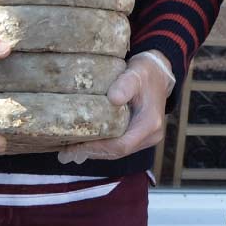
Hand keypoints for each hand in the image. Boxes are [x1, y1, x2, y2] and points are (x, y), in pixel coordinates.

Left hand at [57, 54, 175, 163]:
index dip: (99, 148)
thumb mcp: (136, 74)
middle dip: (92, 152)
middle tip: (67, 152)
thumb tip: (113, 98)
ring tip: (71, 150)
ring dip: (95, 152)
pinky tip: (85, 142)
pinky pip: (120, 146)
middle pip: (118, 152)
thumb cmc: (146, 73)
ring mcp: (146, 138)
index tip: (77, 145)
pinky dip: (102, 146)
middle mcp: (150, 135)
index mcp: (150, 123)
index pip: (122, 145)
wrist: (159, 74)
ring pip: (118, 151)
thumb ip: (125, 84)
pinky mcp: (140, 136)